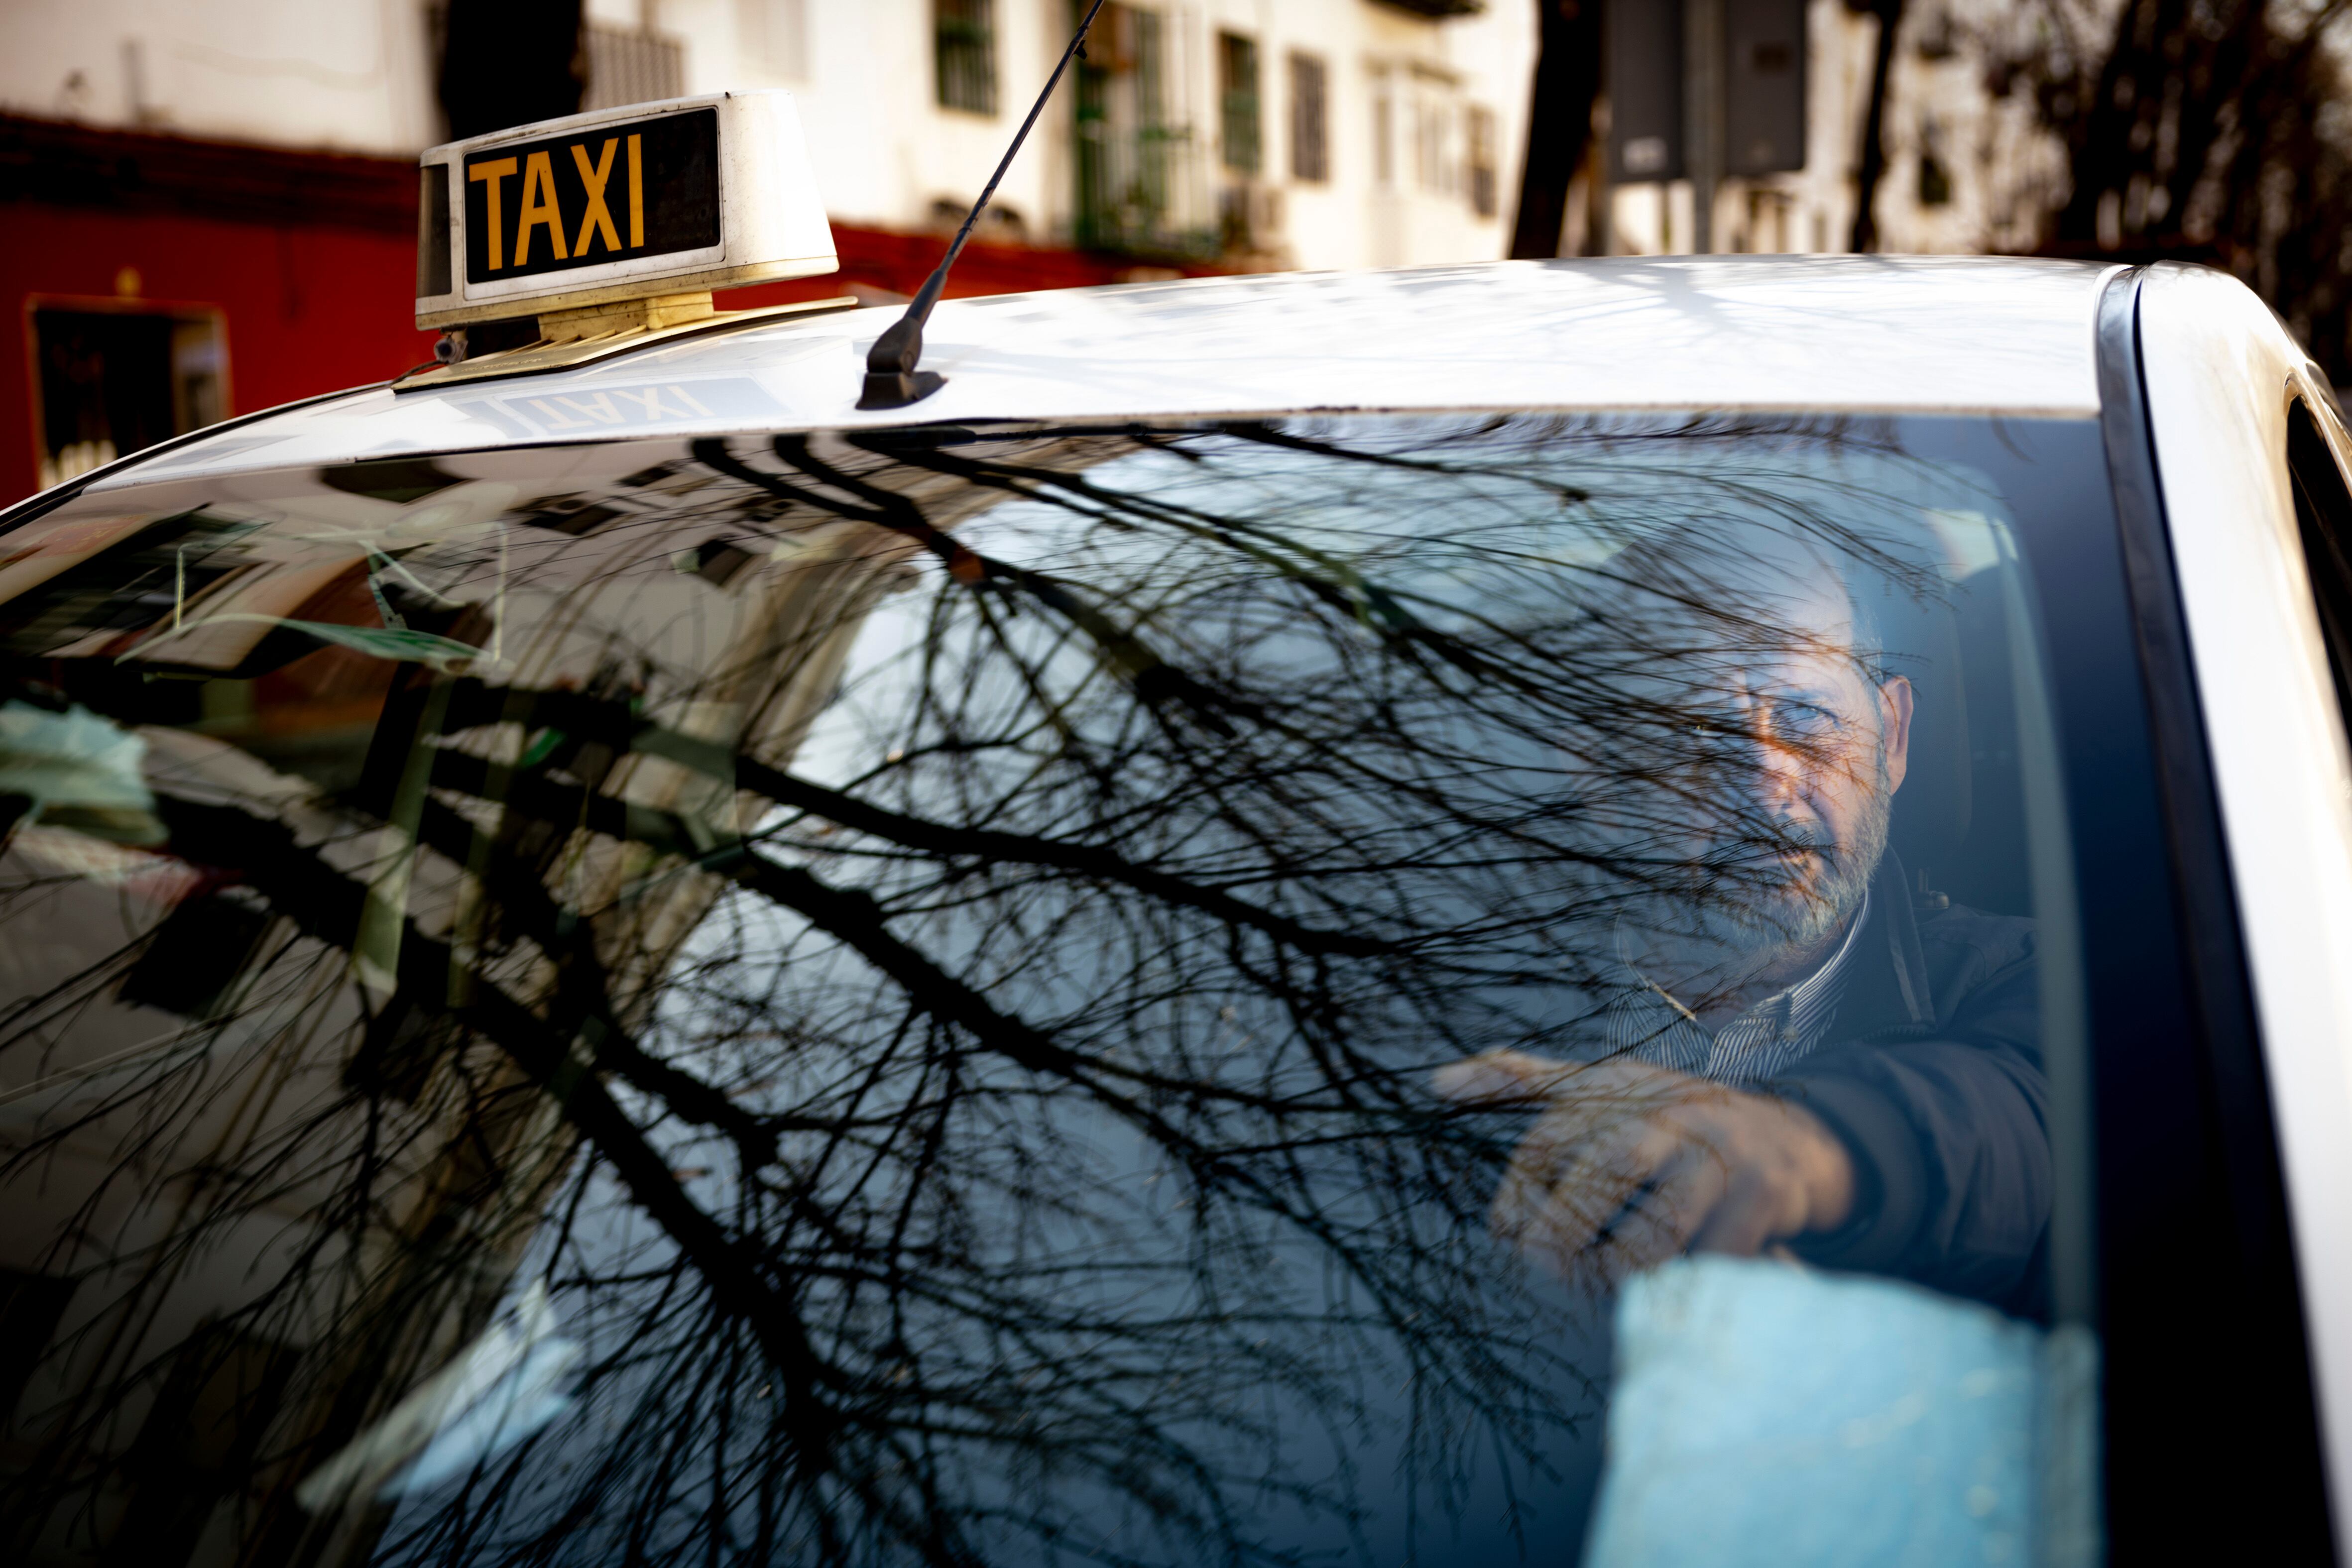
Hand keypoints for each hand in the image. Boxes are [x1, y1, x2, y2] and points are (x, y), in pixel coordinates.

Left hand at [1430, 1050, 1855, 1289]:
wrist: (1793, 1141)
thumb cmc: (1670, 1119)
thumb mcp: (1596, 1089)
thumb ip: (1516, 1082)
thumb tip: (1433, 1081)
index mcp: (1618, 1089)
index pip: (1549, 1139)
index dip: (1516, 1197)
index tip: (1504, 1238)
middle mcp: (1669, 1114)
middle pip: (1606, 1170)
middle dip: (1563, 1234)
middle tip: (1543, 1274)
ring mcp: (1720, 1157)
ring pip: (1656, 1232)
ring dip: (1618, 1275)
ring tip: (1597, 1293)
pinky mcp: (1764, 1201)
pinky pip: (1710, 1263)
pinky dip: (1682, 1288)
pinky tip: (1663, 1296)